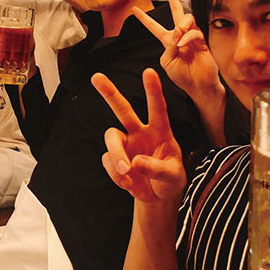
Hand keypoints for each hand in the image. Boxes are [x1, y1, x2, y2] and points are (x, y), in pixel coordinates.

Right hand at [91, 69, 186, 204]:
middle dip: (110, 93)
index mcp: (160, 130)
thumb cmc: (171, 180)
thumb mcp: (173, 175)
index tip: (149, 71)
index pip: (157, 108)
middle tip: (96, 77)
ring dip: (116, 155)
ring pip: (111, 137)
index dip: (153, 90)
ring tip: (126, 171)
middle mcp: (140, 133)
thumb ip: (157, 168)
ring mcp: (126, 145)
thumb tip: (135, 161)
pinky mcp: (115, 159)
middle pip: (123, 109)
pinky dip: (117, 174)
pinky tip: (128, 183)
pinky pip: (108, 162)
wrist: (158, 198)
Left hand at [133, 0, 221, 101]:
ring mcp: (193, 38)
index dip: (144, 19)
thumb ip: (169, 46)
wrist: (198, 87)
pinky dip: (188, 36)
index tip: (134, 9)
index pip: (155, 27)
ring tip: (179, 35)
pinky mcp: (203, 41)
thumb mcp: (168, 62)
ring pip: (187, 19)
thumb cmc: (183, 77)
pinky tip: (183, 43)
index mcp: (169, 42)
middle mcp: (181, 36)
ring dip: (181, 25)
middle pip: (177, 13)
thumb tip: (176, 32)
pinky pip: (195, 32)